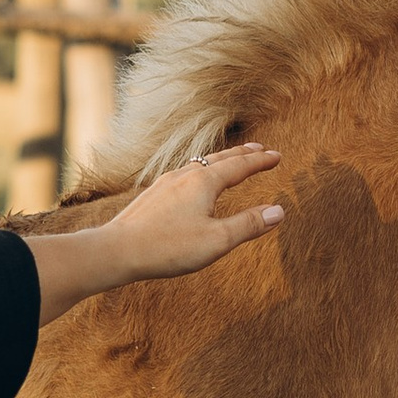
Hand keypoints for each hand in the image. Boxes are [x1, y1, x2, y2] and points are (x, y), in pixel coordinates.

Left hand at [29, 143, 287, 322]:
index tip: (278, 155)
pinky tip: (191, 182)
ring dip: (220, 160)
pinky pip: (183, 174)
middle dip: (242, 154)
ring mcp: (166, 183)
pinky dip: (200, 171)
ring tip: (229, 161)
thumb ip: (249, 225)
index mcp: (204, 182)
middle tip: (259, 148)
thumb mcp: (217, 241)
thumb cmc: (168, 247)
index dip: (261, 161)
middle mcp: (185, 175)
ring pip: (199, 164)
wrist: (118, 249)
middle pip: (220, 158)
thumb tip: (279, 211)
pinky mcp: (153, 195)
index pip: (240, 166)